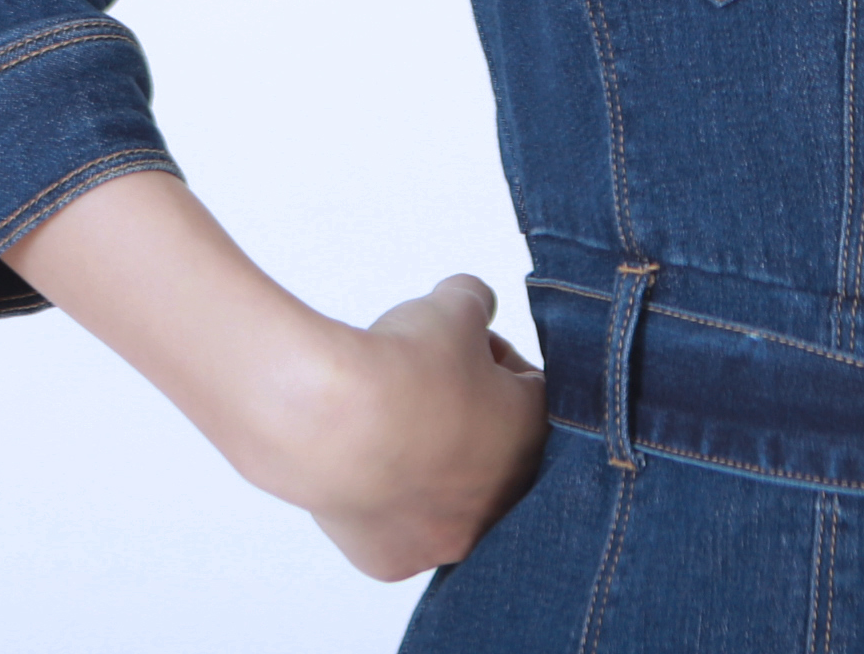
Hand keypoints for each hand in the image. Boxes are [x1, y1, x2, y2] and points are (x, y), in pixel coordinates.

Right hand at [268, 273, 553, 580]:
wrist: (331, 422)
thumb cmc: (405, 364)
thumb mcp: (451, 306)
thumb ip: (473, 301)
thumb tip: (473, 304)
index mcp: (532, 437)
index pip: (528, 389)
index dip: (491, 355)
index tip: (460, 343)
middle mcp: (500, 501)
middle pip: (490, 450)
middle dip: (465, 413)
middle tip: (424, 382)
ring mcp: (446, 539)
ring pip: (444, 496)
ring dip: (426, 460)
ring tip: (388, 418)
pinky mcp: (393, 561)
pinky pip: (395, 527)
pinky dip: (382, 497)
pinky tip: (363, 461)